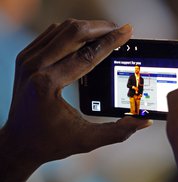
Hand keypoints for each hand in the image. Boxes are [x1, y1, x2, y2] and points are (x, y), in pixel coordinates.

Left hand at [0, 19, 151, 181]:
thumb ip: (119, 131)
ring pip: (63, 28)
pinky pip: (53, 33)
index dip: (111, 42)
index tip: (128, 31)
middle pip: (74, 32)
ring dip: (88, 28)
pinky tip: (88, 39)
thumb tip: (145, 121)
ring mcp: (27, 59)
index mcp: (48, 85)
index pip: (87, 55)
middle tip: (120, 30)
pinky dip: (73, 32)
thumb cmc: (51, 142)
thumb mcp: (87, 140)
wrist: (19, 141)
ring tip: (108, 34)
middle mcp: (34, 67)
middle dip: (101, 28)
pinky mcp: (26, 57)